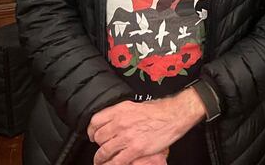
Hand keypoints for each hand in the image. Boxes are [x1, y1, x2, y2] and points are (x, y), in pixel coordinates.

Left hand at [88, 89, 205, 163]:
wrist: (174, 115)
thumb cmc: (160, 110)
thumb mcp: (137, 105)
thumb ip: (123, 113)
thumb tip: (114, 120)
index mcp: (120, 110)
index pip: (95, 121)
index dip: (91, 130)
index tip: (91, 135)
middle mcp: (120, 122)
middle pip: (98, 137)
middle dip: (98, 144)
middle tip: (101, 147)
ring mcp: (127, 137)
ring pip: (104, 151)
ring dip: (100, 158)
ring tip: (100, 161)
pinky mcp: (135, 149)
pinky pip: (116, 161)